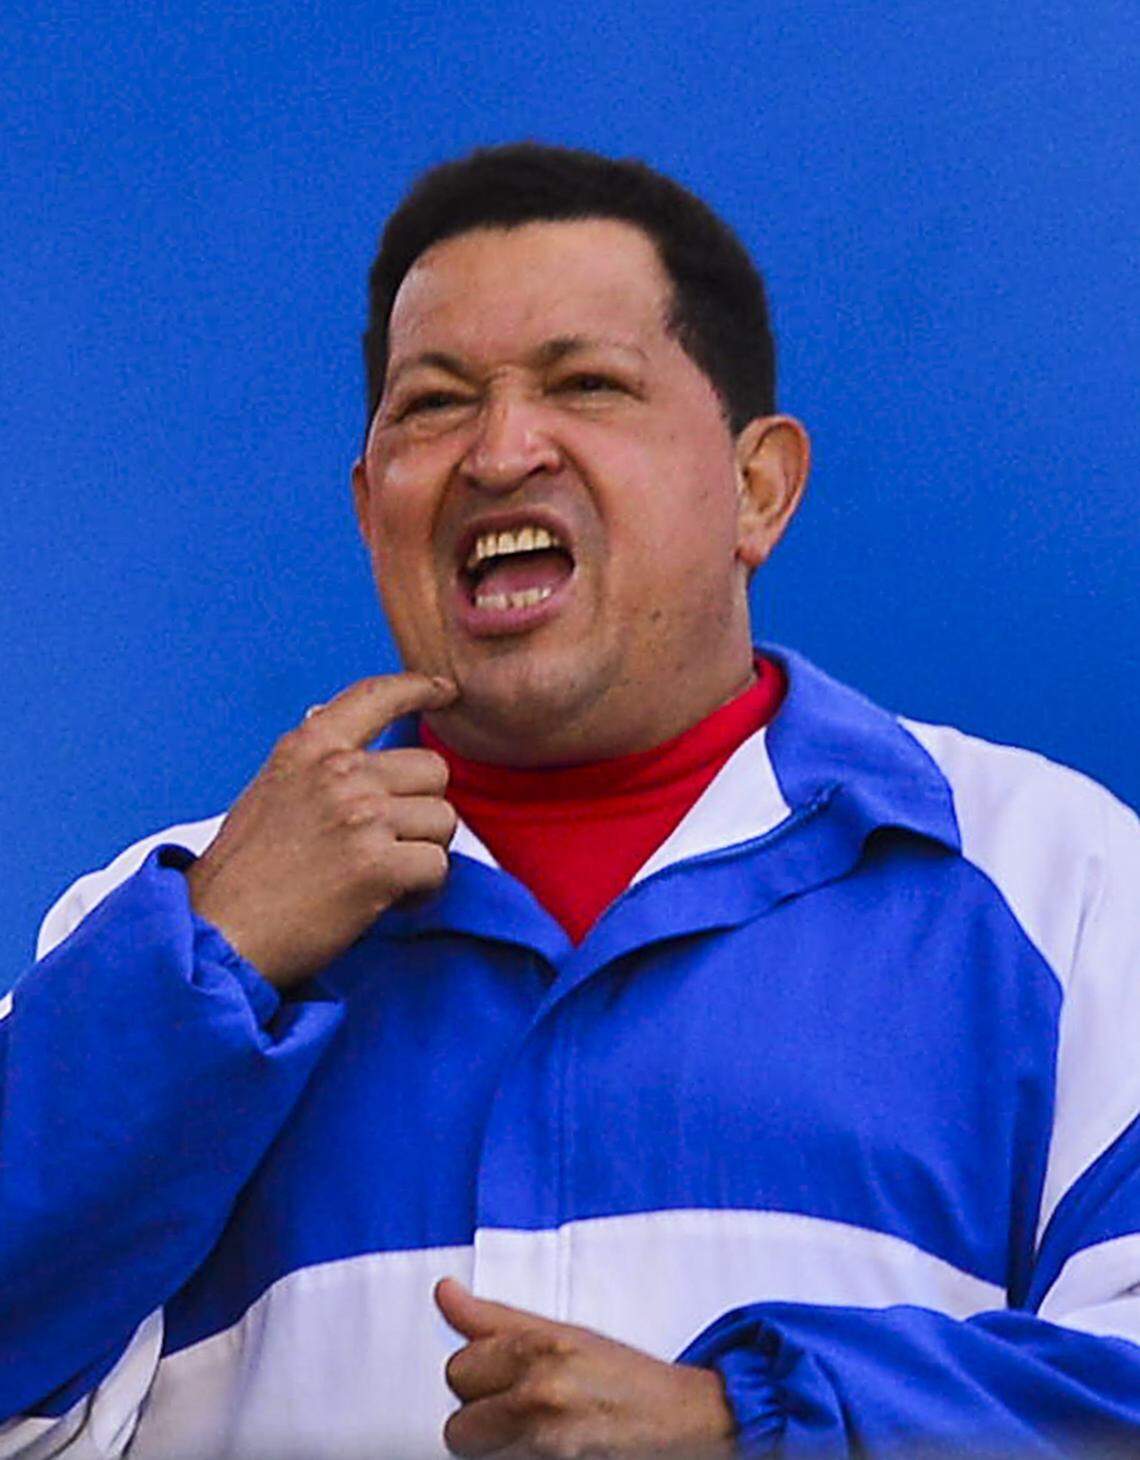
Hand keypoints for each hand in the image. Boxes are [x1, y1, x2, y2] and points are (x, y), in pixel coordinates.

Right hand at [184, 672, 457, 987]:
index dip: (418, 688)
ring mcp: (360, 815)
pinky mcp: (377, 864)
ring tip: (383, 876)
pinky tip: (388, 901)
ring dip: (424, 852)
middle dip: (422, 809)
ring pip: (443, 820)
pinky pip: (437, 866)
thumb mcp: (270, 791)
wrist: (217, 934)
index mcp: (308, 747)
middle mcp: (338, 771)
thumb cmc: (241, 875)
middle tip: (389, 846)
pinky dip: (422, 891)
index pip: (375, 696)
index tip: (443, 690)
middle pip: (432, 769)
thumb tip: (345, 734)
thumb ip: (316, 765)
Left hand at [436, 1278, 735, 1458]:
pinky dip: (518, 1459)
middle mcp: (540, 1396)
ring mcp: (546, 1444)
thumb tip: (445, 1293)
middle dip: (484, 1418)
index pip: (459, 1369)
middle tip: (523, 1409)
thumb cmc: (628, 1377)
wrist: (683, 1420)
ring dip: (499, 1447)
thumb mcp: (563, 1334)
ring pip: (478, 1455)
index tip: (496, 1377)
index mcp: (540, 1348)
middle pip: (458, 1424)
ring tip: (537, 1432)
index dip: (478, 1377)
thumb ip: (494, 1319)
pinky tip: (548, 1450)